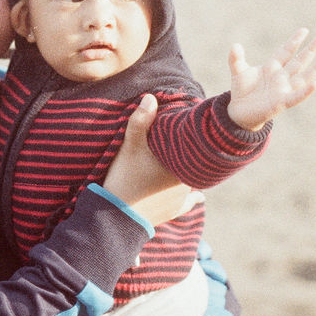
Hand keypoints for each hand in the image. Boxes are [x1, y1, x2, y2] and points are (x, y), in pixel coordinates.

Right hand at [101, 94, 190, 226]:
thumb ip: (140, 120)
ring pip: (192, 178)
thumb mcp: (129, 147)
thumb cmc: (125, 179)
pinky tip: (199, 197)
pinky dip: (192, 198)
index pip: (195, 145)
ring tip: (187, 159)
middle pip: (193, 160)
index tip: (193, 125)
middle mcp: (187, 181)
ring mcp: (181, 198)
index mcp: (181, 164)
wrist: (116, 218)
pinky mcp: (174, 212)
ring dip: (189, 170)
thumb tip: (151, 97)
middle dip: (191, 151)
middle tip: (188, 140)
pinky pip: (189, 202)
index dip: (193, 135)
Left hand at [226, 27, 315, 131]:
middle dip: (310, 50)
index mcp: (272, 66)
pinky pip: (297, 95)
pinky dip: (306, 91)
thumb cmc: (242, 90)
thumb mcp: (238, 71)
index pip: (286, 51)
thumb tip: (235, 45)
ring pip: (303, 77)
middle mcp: (281, 76)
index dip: (294, 41)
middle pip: (299, 61)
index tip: (304, 30)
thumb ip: (236, 58)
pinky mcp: (282, 102)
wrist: (239, 111)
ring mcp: (283, 89)